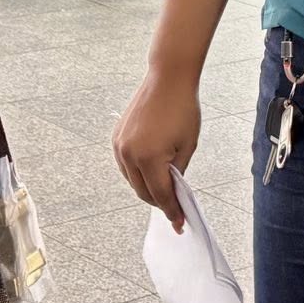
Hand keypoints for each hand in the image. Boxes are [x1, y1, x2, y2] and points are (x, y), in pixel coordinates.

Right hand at [114, 70, 202, 232]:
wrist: (168, 79)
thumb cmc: (182, 109)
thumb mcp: (187, 146)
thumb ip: (177, 173)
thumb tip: (171, 192)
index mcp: (149, 157)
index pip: (160, 195)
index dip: (171, 211)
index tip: (179, 223)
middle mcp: (129, 154)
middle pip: (143, 192)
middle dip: (159, 202)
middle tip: (174, 208)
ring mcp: (120, 146)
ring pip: (132, 180)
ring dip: (147, 188)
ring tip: (165, 188)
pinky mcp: (116, 138)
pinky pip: (126, 166)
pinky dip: (137, 172)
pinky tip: (151, 171)